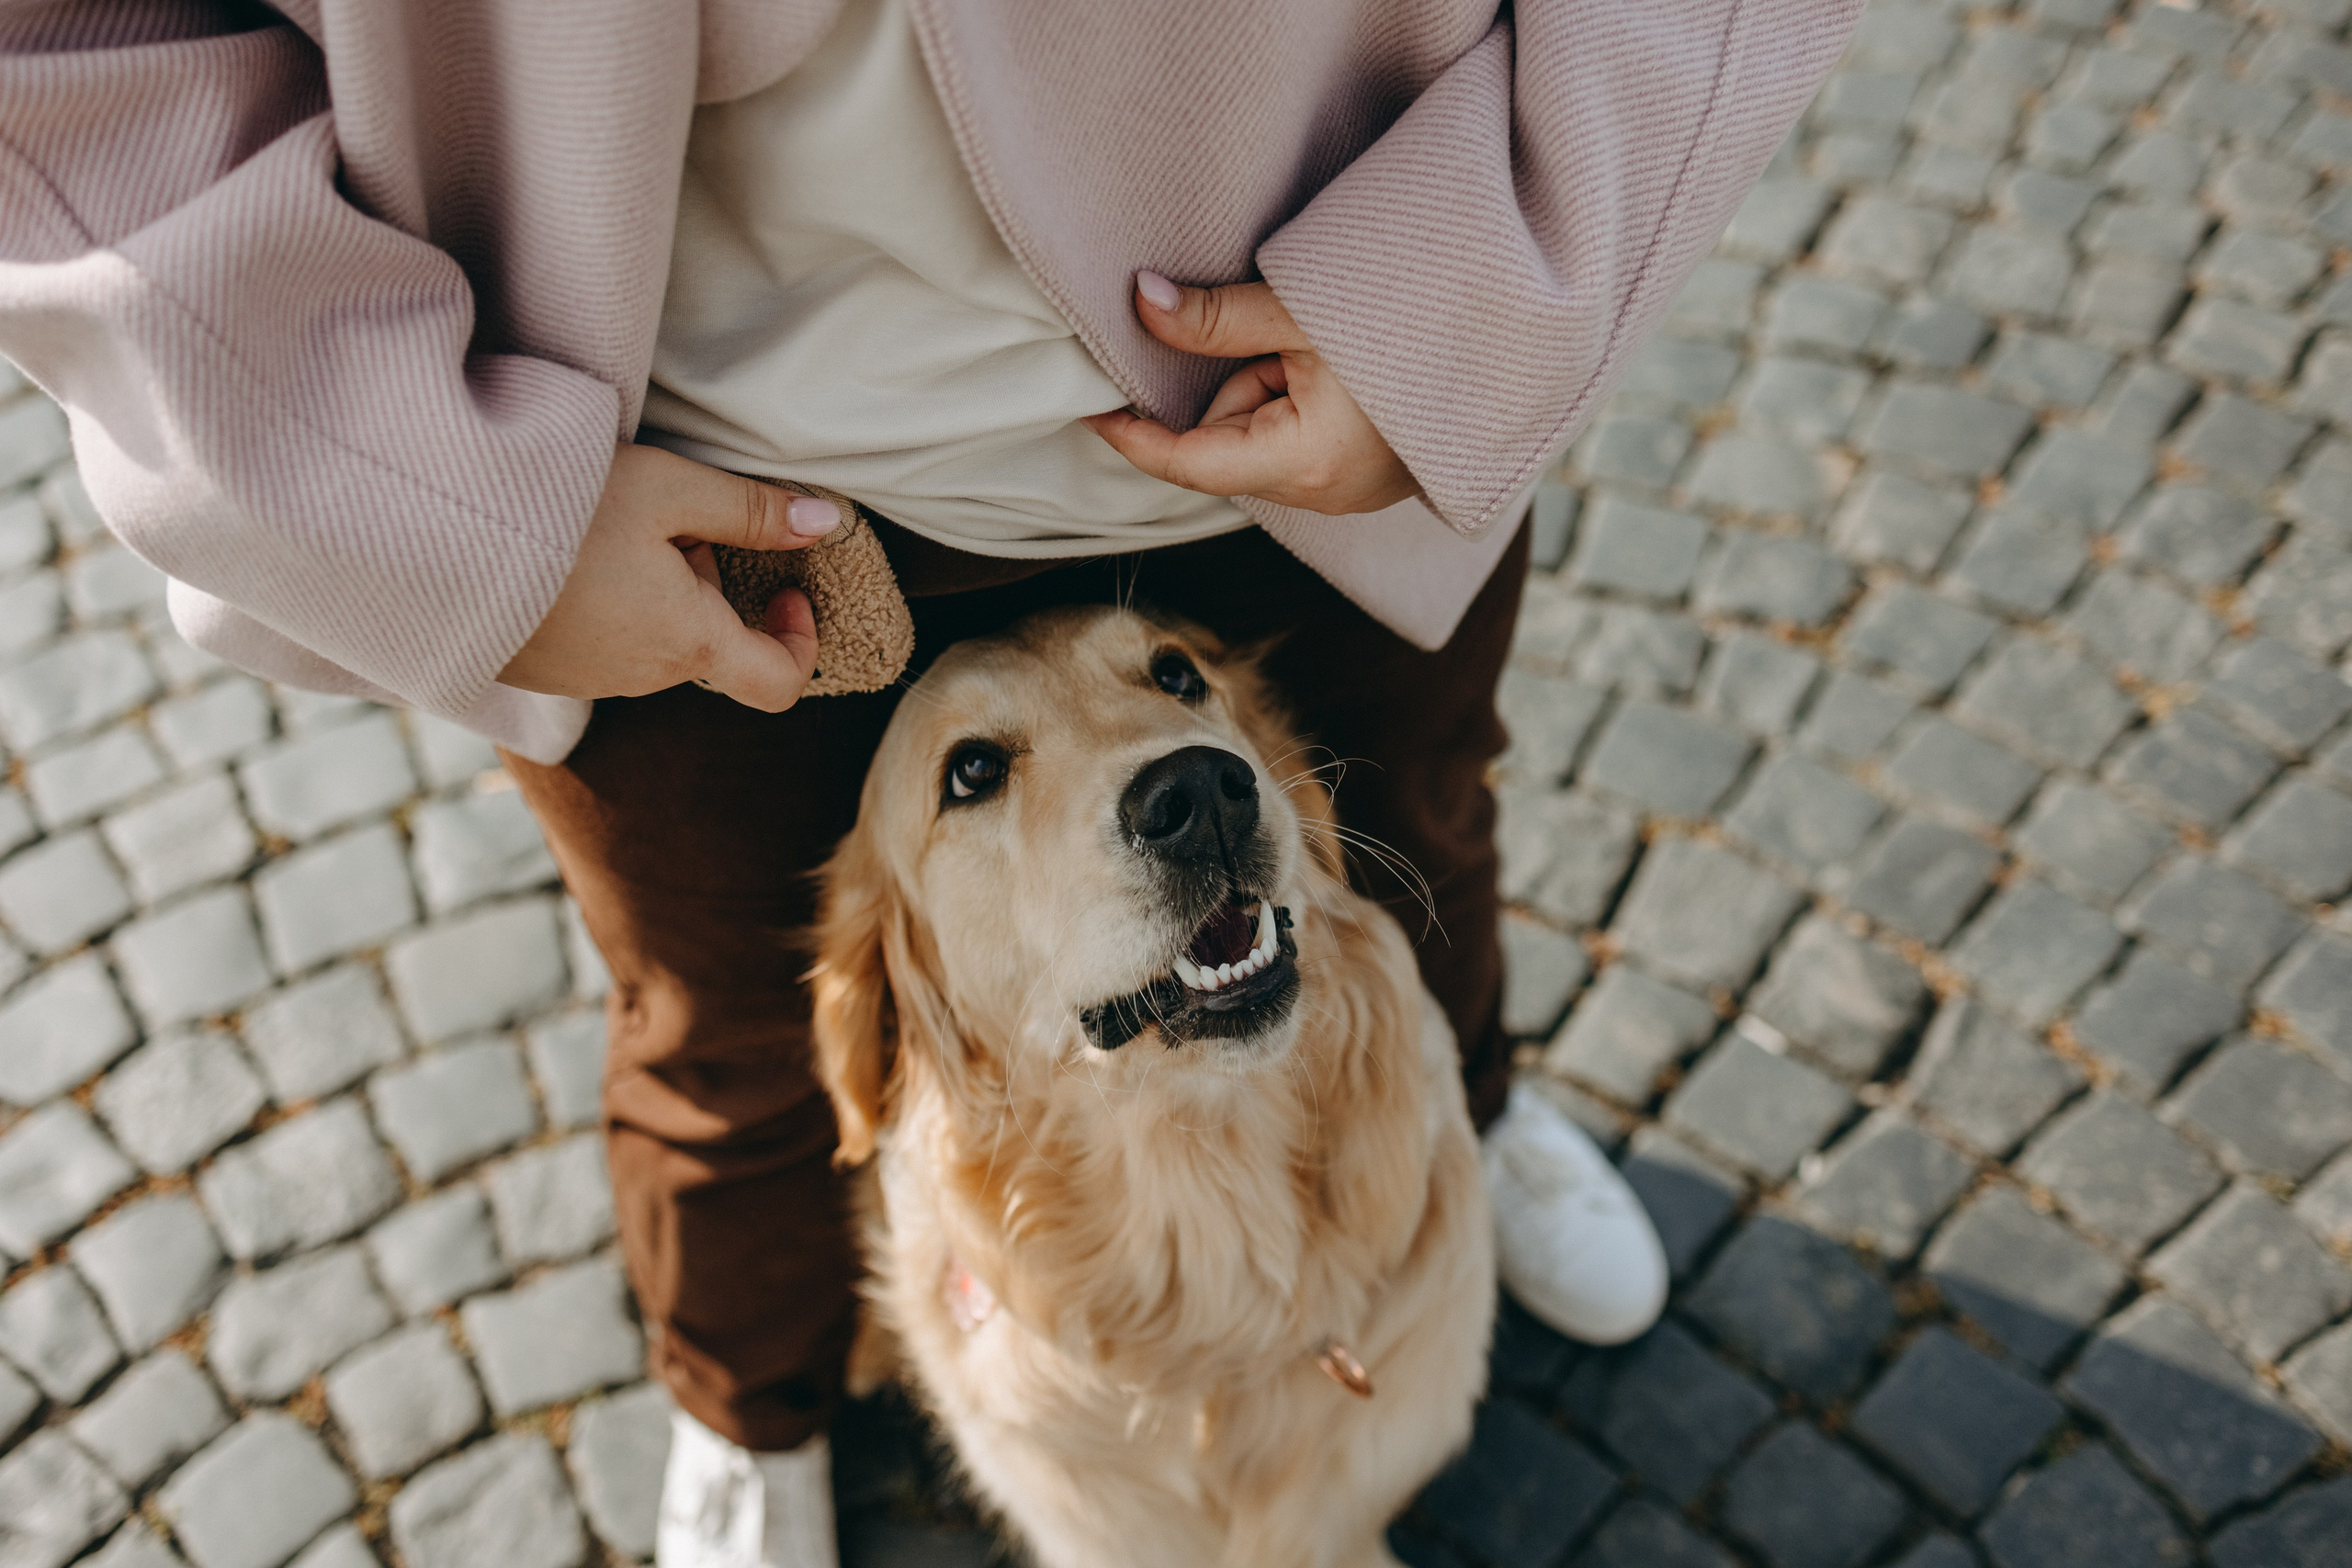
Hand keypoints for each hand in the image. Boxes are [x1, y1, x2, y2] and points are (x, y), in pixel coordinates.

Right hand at [498, 444, 836, 709]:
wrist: (424, 540)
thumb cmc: (556, 510)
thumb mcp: (667, 488)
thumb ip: (750, 510)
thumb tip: (827, 522)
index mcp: (690, 642)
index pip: (779, 683)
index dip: (801, 640)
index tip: (787, 587)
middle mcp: (644, 677)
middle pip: (709, 641)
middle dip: (706, 582)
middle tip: (662, 518)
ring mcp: (589, 681)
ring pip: (654, 640)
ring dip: (653, 590)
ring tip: (603, 528)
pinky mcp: (541, 672)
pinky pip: (601, 643)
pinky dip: (605, 604)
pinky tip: (566, 555)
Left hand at [1081, 273, 1418, 515]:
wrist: (1514, 344)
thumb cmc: (1417, 325)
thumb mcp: (1306, 309)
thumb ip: (1217, 316)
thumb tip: (1140, 302)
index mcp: (1303, 460)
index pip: (1186, 460)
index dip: (1132, 436)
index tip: (1090, 409)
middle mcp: (1322, 494)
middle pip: (1225, 444)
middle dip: (1235, 386)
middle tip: (1290, 337)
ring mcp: (1348, 493)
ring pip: (1260, 439)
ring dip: (1270, 389)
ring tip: (1328, 349)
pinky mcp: (1366, 480)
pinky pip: (1297, 441)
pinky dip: (1299, 402)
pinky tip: (1342, 372)